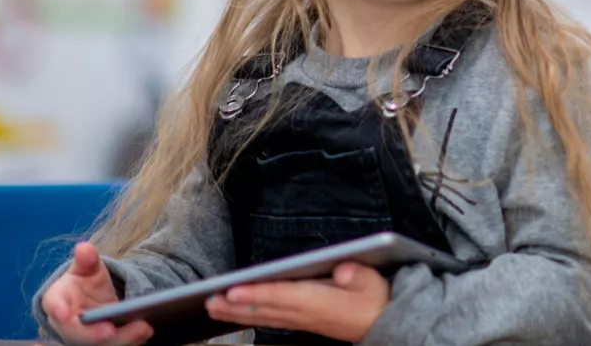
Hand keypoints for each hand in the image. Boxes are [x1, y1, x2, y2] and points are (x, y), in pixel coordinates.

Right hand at [41, 242, 153, 345]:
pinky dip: (131, 341)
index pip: (54, 305)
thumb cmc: (84, 283)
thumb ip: (86, 260)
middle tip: (111, 330)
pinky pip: (116, 344)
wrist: (91, 300)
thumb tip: (84, 247)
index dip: (58, 310)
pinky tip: (146, 333)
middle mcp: (68, 324)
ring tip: (144, 329)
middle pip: (78, 333)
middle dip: (94, 334)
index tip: (65, 314)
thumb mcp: (86, 268)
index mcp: (57, 301)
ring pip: (100, 344)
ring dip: (121, 338)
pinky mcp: (103, 343)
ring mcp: (85, 337)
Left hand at [205, 263, 389, 341]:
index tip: (233, 290)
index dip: (257, 293)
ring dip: (236, 312)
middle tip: (209, 299)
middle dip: (236, 305)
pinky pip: (269, 320)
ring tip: (212, 306)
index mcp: (319, 301)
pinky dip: (250, 315)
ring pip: (263, 316)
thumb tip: (344, 268)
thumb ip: (357, 274)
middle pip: (265, 309)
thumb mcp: (372, 281)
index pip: (282, 295)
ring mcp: (301, 321)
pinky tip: (236, 312)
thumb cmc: (374, 298)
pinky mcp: (300, 322)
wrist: (382, 322)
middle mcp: (305, 314)